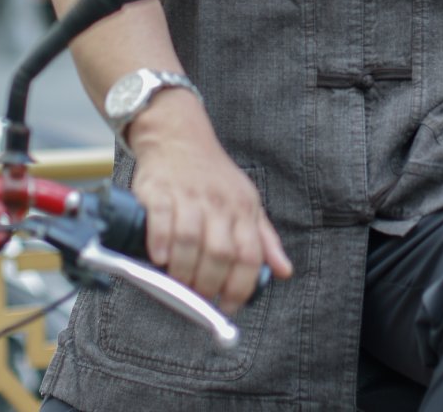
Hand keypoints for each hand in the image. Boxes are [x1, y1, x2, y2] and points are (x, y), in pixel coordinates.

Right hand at [128, 96, 292, 312]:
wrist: (178, 136)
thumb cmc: (214, 177)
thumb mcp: (248, 203)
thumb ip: (265, 240)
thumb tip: (284, 271)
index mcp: (244, 209)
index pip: (249, 256)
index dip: (239, 287)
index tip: (228, 306)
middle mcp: (219, 203)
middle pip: (219, 253)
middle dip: (208, 284)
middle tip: (198, 298)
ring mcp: (189, 196)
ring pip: (190, 240)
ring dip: (183, 269)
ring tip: (177, 283)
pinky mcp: (160, 190)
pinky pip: (162, 219)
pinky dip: (161, 242)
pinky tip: (159, 258)